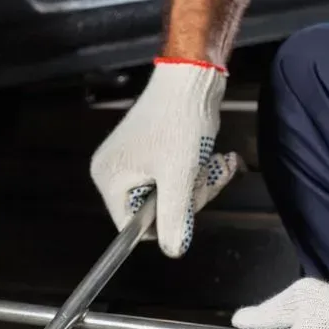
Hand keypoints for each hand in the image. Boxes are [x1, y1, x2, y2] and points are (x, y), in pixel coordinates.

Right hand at [89, 58, 240, 256]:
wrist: (193, 78)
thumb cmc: (180, 121)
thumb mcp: (179, 176)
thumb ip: (175, 218)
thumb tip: (174, 250)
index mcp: (110, 178)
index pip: (133, 227)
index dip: (165, 221)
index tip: (187, 202)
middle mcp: (117, 171)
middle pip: (156, 211)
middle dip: (190, 197)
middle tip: (206, 175)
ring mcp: (137, 161)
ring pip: (173, 195)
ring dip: (201, 183)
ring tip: (215, 161)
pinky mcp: (156, 153)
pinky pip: (178, 178)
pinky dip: (200, 171)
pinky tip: (218, 157)